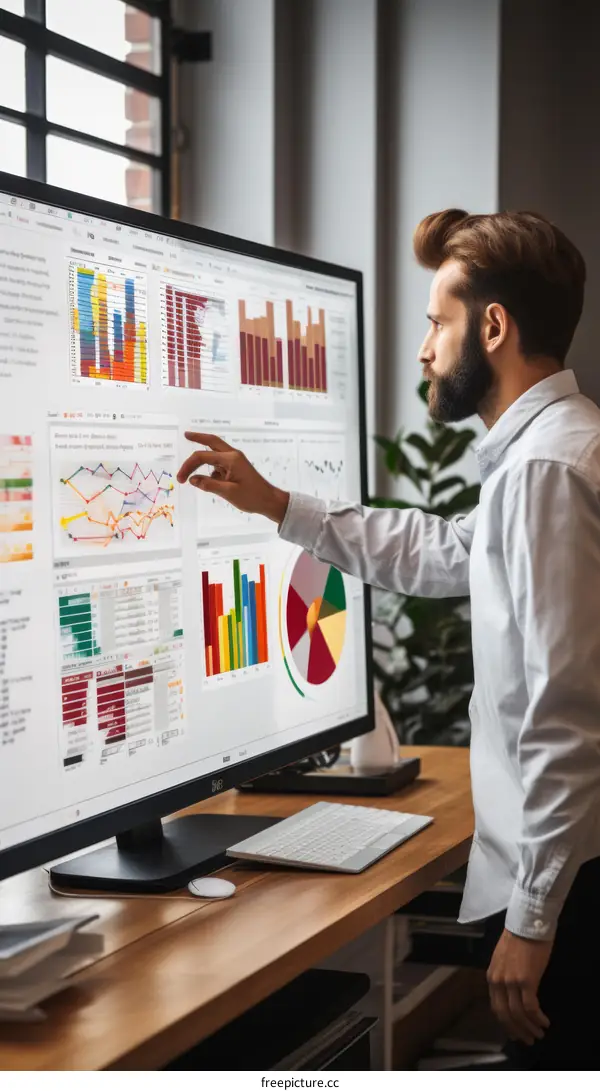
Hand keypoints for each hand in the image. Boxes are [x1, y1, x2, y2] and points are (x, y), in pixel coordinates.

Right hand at [177, 433, 289, 523]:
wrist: (269, 501)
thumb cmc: (252, 497)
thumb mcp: (228, 493)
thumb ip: (209, 485)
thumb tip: (192, 480)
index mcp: (231, 459)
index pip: (203, 457)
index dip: (188, 466)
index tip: (180, 479)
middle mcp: (233, 455)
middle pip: (212, 441)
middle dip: (198, 438)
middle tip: (185, 435)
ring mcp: (235, 460)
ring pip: (215, 452)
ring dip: (203, 458)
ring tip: (190, 469)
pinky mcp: (236, 467)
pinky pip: (219, 464)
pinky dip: (211, 470)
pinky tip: (210, 482)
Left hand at [487, 928, 551, 1045]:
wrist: (527, 923)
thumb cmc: (518, 937)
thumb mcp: (503, 959)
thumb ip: (504, 976)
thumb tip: (512, 993)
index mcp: (491, 976)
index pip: (496, 1007)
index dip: (506, 1023)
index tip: (515, 1032)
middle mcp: (498, 981)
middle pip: (505, 1015)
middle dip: (516, 1030)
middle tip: (528, 1040)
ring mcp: (511, 982)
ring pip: (518, 1014)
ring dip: (529, 1028)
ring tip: (539, 1034)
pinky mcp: (526, 981)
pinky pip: (530, 1007)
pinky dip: (537, 1018)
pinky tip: (544, 1022)